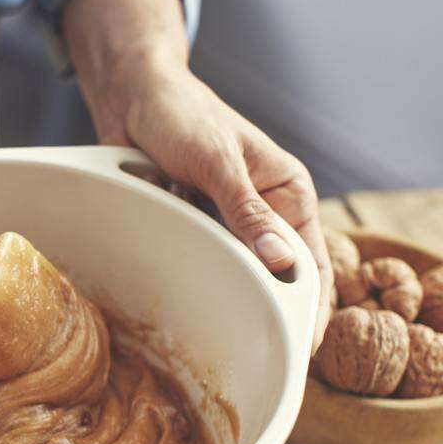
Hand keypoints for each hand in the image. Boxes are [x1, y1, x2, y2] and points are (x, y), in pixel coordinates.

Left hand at [64, 0, 332, 348]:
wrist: (133, 98)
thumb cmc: (184, 115)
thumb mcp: (219, 164)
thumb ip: (248, 214)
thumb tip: (283, 265)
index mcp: (287, 193)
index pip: (310, 260)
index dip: (309, 305)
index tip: (301, 345)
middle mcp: (261, 211)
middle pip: (271, 273)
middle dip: (260, 303)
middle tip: (250, 344)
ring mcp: (225, 221)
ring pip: (230, 269)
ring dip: (216, 279)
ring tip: (207, 306)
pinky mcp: (193, 224)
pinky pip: (195, 257)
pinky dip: (186, 262)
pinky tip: (176, 268)